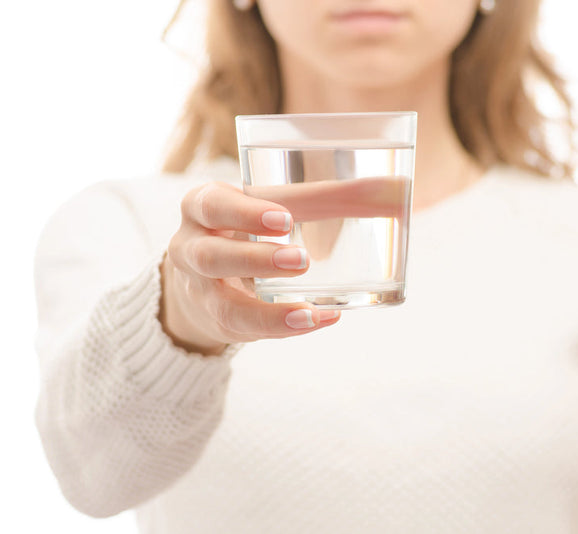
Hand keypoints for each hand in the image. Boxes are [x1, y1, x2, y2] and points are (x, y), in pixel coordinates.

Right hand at [159, 181, 340, 354]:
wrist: (204, 273)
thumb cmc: (245, 227)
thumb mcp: (264, 206)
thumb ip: (316, 198)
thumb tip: (388, 186)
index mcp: (200, 208)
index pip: (211, 205)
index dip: (244, 213)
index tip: (285, 220)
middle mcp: (189, 249)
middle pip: (211, 257)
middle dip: (256, 260)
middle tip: (302, 261)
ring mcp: (199, 291)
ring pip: (223, 305)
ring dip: (269, 310)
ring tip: (310, 311)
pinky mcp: (218, 322)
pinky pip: (247, 330)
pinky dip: (285, 326)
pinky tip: (319, 320)